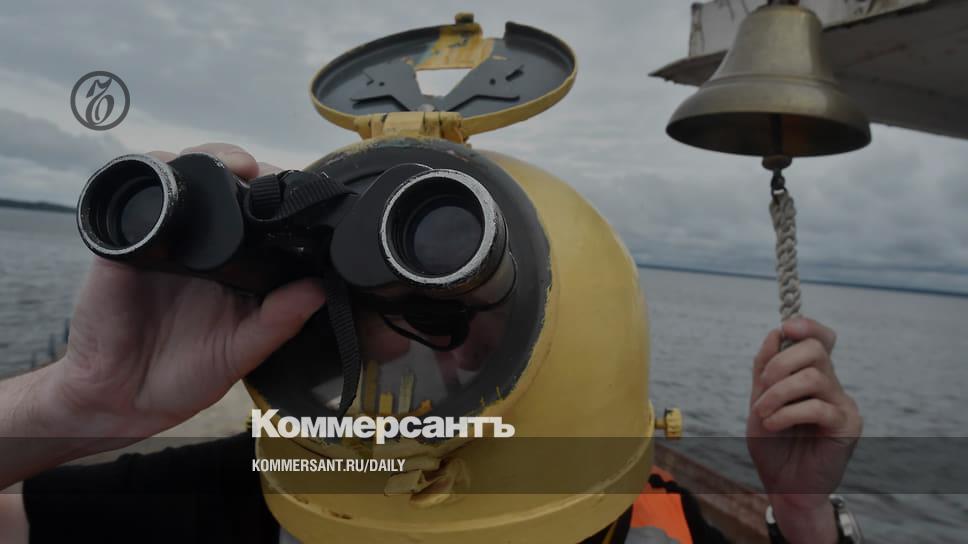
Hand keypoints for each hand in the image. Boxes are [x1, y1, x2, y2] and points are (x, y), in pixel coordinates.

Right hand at [51, 143, 326, 438]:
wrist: (121, 396)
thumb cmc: (185, 375)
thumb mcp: (241, 351)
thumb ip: (278, 322)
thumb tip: (320, 289)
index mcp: (238, 266)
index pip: (262, 215)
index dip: (279, 194)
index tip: (300, 189)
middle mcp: (205, 245)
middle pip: (225, 183)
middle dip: (245, 165)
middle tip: (262, 172)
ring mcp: (166, 238)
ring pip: (185, 176)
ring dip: (209, 158)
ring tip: (234, 166)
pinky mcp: (128, 241)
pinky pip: (135, 195)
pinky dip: (153, 172)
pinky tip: (173, 170)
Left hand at [747, 317, 862, 543]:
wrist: (782, 484)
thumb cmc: (771, 444)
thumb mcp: (758, 401)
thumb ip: (765, 369)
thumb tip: (776, 333)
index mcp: (810, 374)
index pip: (822, 338)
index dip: (808, 326)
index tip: (786, 329)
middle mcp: (831, 384)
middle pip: (816, 350)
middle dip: (780, 363)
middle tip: (762, 389)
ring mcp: (842, 404)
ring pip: (814, 376)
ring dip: (778, 393)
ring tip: (763, 414)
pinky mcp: (848, 426)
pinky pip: (818, 407)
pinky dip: (787, 413)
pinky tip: (774, 425)